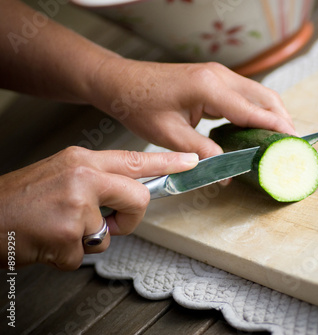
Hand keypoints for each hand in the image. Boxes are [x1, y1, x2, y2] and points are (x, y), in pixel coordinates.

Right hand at [0, 147, 197, 269]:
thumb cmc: (21, 199)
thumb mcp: (62, 174)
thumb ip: (97, 180)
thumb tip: (127, 193)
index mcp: (82, 161)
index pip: (136, 159)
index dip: (168, 162)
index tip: (192, 162)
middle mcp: (83, 177)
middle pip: (140, 197)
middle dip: (132, 217)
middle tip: (110, 223)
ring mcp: (76, 205)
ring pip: (111, 233)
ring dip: (90, 239)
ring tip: (61, 229)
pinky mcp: (68, 234)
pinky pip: (85, 254)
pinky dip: (67, 256)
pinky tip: (48, 242)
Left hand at [90, 60, 296, 158]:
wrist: (122, 82)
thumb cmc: (140, 105)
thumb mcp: (169, 135)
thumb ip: (201, 152)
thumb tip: (226, 171)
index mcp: (209, 87)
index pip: (253, 110)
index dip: (276, 127)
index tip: (295, 142)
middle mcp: (219, 76)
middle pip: (265, 97)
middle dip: (282, 119)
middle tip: (293, 144)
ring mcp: (218, 75)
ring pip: (258, 94)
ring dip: (272, 114)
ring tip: (281, 138)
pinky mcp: (214, 79)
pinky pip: (245, 94)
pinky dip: (257, 110)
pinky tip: (259, 127)